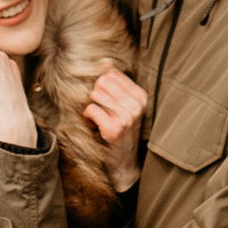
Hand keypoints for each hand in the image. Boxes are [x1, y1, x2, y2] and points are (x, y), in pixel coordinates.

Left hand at [83, 64, 147, 192]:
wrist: (124, 165)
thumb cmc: (121, 133)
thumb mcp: (123, 106)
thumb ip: (115, 84)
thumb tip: (105, 62)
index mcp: (140, 96)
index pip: (111, 74)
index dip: (102, 86)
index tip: (106, 101)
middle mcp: (136, 105)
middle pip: (102, 82)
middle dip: (95, 95)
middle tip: (100, 111)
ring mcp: (126, 117)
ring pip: (95, 95)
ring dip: (91, 107)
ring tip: (99, 120)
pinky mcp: (114, 128)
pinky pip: (91, 109)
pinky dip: (88, 118)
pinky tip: (95, 127)